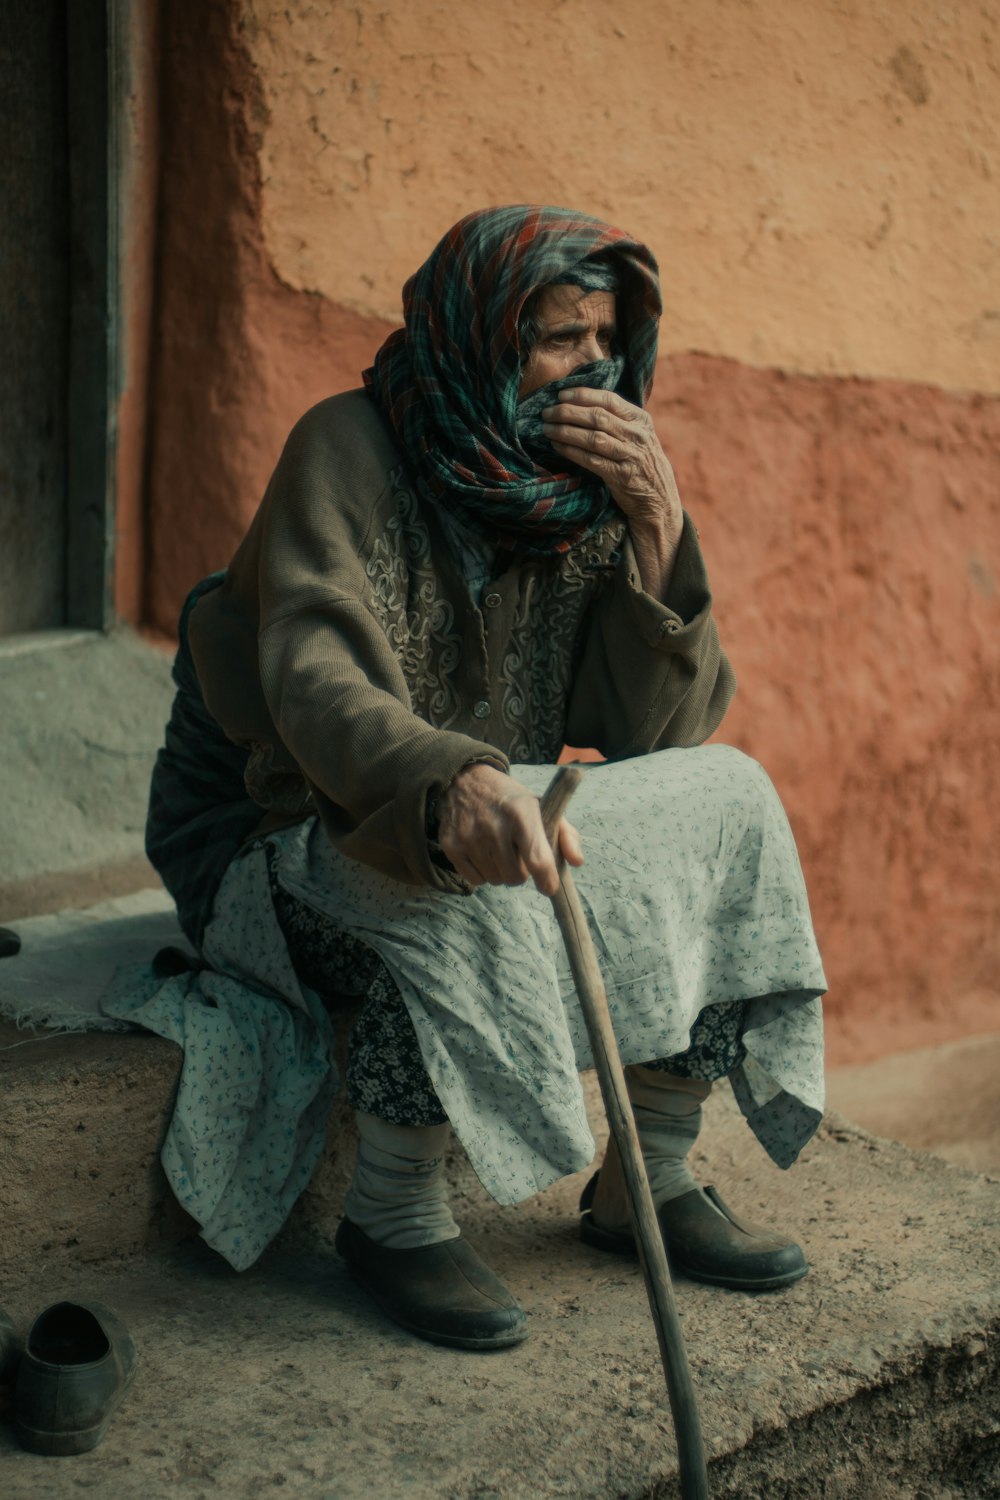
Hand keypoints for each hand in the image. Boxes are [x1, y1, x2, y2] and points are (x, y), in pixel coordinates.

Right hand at [437, 764, 583, 897]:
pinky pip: (475, 880)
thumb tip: (577, 862)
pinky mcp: (451, 846)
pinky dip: (483, 874)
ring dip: (501, 872)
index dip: (546, 879)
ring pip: (495, 881)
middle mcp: (494, 825)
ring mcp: (470, 836)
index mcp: (521, 814)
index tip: (549, 887)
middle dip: (521, 872)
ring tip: (499, 850)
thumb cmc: (511, 800)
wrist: (466, 781)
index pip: (537, 860)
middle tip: (517, 855)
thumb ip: (566, 835)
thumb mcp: (541, 807)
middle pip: (516, 877)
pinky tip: (483, 853)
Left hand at [543, 387, 682, 594]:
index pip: (609, 400)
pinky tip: (558, 446)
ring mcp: (630, 456)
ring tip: (547, 428)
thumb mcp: (639, 436)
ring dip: (566, 431)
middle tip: (547, 412)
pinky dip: (572, 452)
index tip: (561, 394)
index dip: (583, 395)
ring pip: (593, 438)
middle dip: (568, 412)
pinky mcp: (621, 476)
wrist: (659, 499)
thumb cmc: (642, 463)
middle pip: (598, 417)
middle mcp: (637, 435)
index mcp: (641, 420)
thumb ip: (619, 420)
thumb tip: (582, 403)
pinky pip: (592, 460)